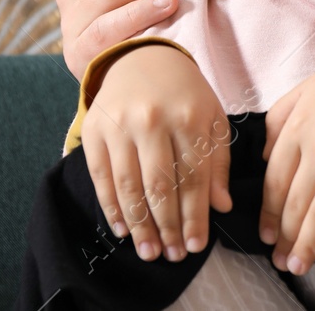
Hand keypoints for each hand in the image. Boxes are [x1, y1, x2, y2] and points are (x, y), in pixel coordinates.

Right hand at [81, 43, 233, 263]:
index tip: (196, 246)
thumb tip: (220, 207)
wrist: (141, 57)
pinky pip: (101, 177)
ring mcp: (120, 125)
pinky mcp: (94, 131)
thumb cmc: (185, 93)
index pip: (194, 177)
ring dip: (139, 225)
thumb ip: (218, 162)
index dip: (195, 216)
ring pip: (129, 186)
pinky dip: (111, 207)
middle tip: (172, 255)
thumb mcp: (212, 117)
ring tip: (149, 251)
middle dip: (168, 226)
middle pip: (160, 186)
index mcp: (189, 116)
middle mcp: (153, 120)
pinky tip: (123, 229)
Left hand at [258, 42, 314, 274]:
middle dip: (285, 239)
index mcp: (301, 126)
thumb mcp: (309, 88)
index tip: (266, 235)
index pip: (275, 182)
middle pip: (296, 204)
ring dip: (307, 246)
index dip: (269, 215)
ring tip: (299, 265)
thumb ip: (278, 119)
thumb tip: (264, 157)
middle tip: (281, 261)